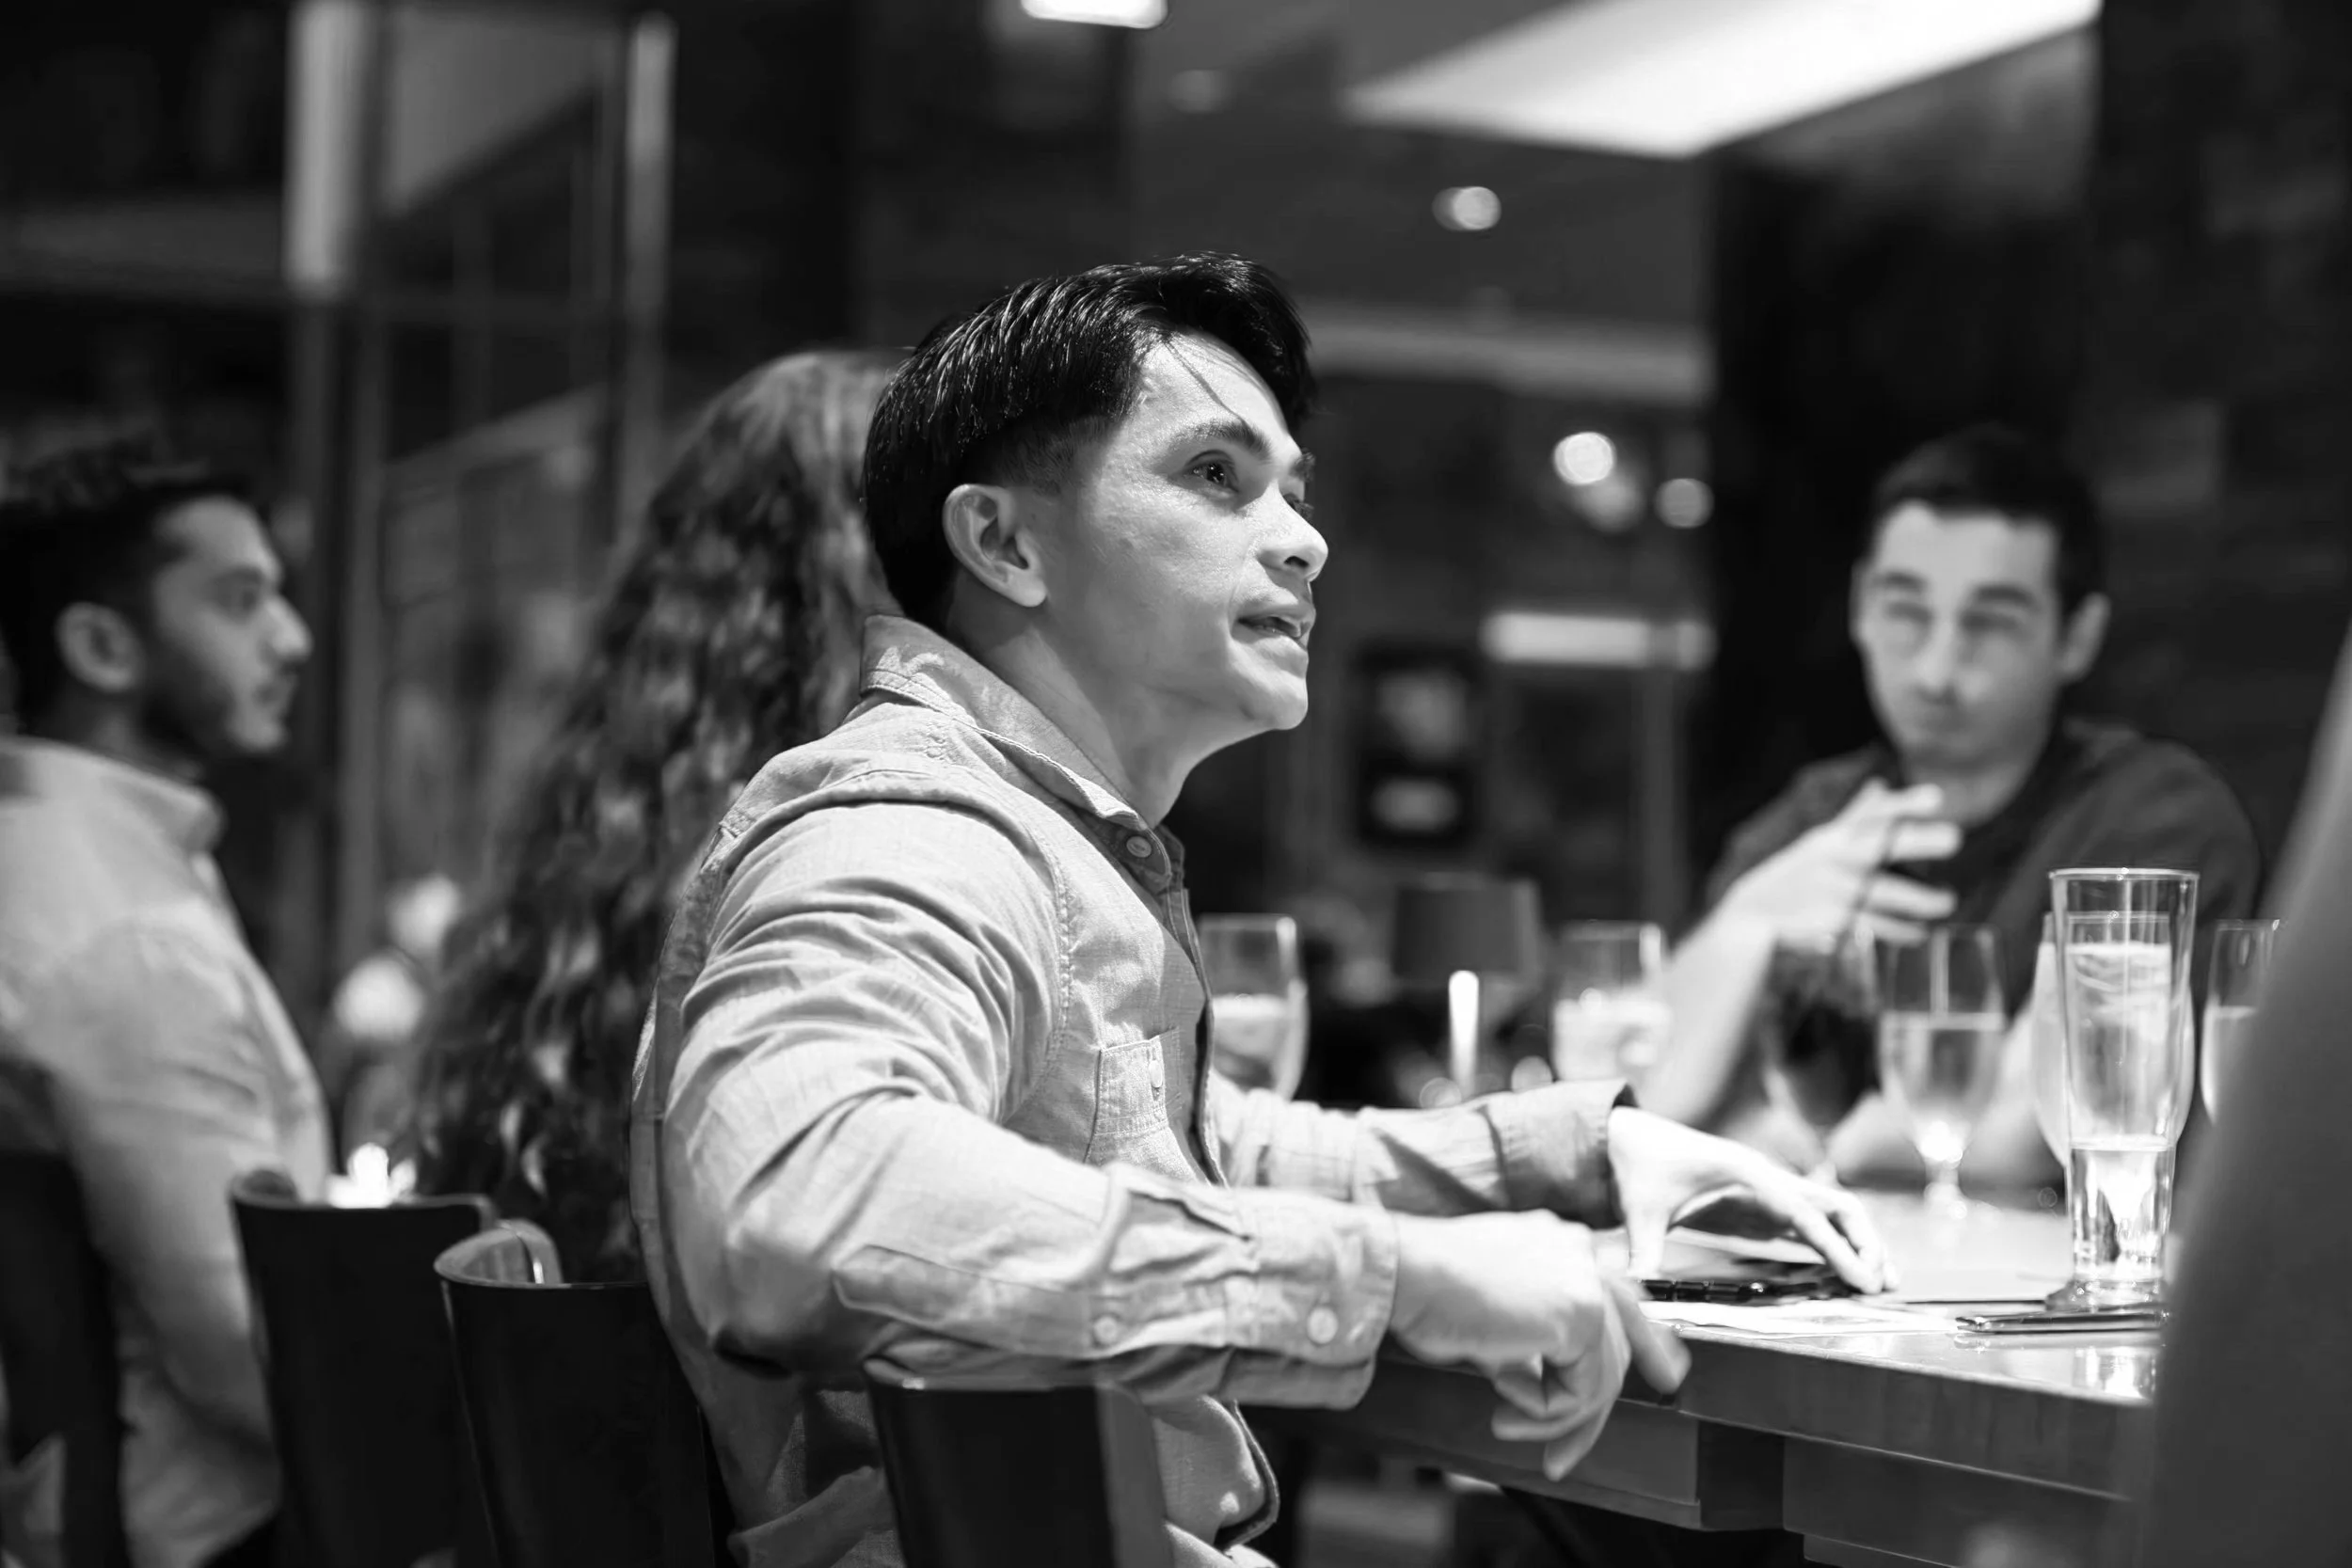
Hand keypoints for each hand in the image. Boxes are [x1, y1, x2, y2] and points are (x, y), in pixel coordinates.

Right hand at [1390, 1211, 1689, 1477]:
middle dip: (1592, 1414)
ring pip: (1601, 1377)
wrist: (1405, 1272)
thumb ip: (1533, 1334)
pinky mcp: (1580, 1315)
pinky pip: (1581, 1392)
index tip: (1668, 1376)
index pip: (1622, 1297)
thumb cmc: (1427, 1289)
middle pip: (1616, 1346)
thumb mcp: (1493, 1312)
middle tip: (1561, 1458)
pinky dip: (1541, 1410)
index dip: (1651, 1343)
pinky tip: (1502, 1395)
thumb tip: (1548, 1380)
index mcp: (1559, 1242)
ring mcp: (1585, 1281)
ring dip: (1551, 1416)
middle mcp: (1580, 1252)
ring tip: (1505, 1423)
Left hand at [1607, 1107, 1891, 1291]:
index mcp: (1746, 1172)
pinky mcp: (1761, 1207)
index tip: (1864, 1280)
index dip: (1838, 1249)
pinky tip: (1845, 1278)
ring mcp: (1769, 1192)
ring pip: (1831, 1216)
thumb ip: (1644, 1251)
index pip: (1805, 1213)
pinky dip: (1833, 1249)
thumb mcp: (1639, 1211)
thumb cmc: (1637, 1169)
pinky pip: (1809, 1227)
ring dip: (1859, 1245)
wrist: (1629, 1140)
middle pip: (1838, 1207)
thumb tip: (1634, 1290)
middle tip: (1883, 1285)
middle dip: (1867, 1243)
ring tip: (1881, 1284)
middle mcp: (1768, 1178)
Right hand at [1719, 781, 1959, 946]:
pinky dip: (1901, 931)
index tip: (1937, 796)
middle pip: (1880, 844)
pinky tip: (1918, 933)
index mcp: (1836, 836)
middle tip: (1955, 838)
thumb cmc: (1800, 872)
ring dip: (1922, 899)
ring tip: (1947, 902)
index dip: (1904, 803)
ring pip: (1887, 893)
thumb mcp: (1822, 841)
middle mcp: (1835, 858)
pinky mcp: (1833, 921)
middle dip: (1917, 840)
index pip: (1873, 814)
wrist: (1754, 912)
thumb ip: (1856, 815)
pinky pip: (1876, 926)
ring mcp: (1833, 889)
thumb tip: (1881, 783)